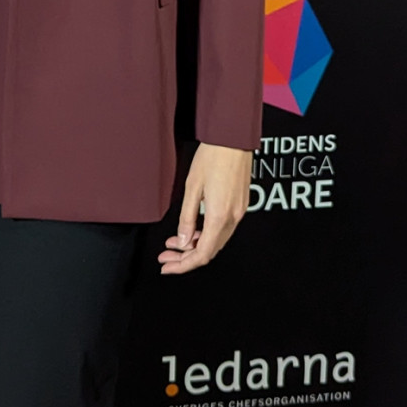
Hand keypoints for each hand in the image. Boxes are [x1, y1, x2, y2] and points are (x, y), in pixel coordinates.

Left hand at [158, 143, 252, 273]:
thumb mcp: (192, 188)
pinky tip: (191, 230)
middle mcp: (232, 218)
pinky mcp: (240, 204)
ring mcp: (239, 212)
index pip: (202, 254)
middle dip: (186, 257)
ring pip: (216, 241)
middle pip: (209, 251)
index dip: (183, 265)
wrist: (233, 139)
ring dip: (195, 246)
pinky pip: (222, 229)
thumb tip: (182, 242)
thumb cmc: (212, 158)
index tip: (167, 267)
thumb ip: (187, 217)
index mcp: (219, 217)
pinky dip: (205, 234)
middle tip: (165, 256)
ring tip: (173, 243)